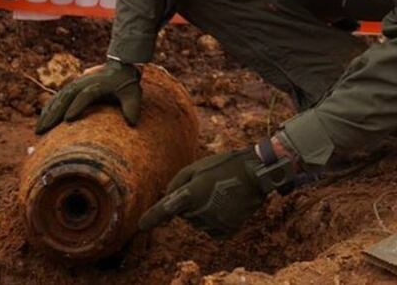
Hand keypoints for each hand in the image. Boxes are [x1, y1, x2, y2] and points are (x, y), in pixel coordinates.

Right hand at [34, 60, 140, 133]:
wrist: (120, 65)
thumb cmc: (127, 82)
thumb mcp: (133, 93)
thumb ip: (132, 107)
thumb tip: (133, 122)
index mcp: (97, 84)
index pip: (85, 95)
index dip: (77, 106)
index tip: (68, 119)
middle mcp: (83, 83)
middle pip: (65, 98)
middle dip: (53, 114)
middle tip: (43, 131)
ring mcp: (76, 84)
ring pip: (58, 99)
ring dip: (47, 113)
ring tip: (38, 130)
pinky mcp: (73, 87)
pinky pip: (58, 98)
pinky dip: (49, 108)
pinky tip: (42, 120)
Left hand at [139, 147, 294, 237]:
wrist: (255, 174)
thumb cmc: (224, 166)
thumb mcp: (198, 166)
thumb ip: (178, 182)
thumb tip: (167, 196)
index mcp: (190, 194)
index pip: (164, 210)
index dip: (151, 218)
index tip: (141, 226)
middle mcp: (200, 211)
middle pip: (184, 214)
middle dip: (190, 202)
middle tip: (208, 186)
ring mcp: (214, 222)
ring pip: (198, 222)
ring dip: (203, 211)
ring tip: (220, 193)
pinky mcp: (227, 230)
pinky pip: (213, 230)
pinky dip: (216, 221)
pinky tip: (226, 206)